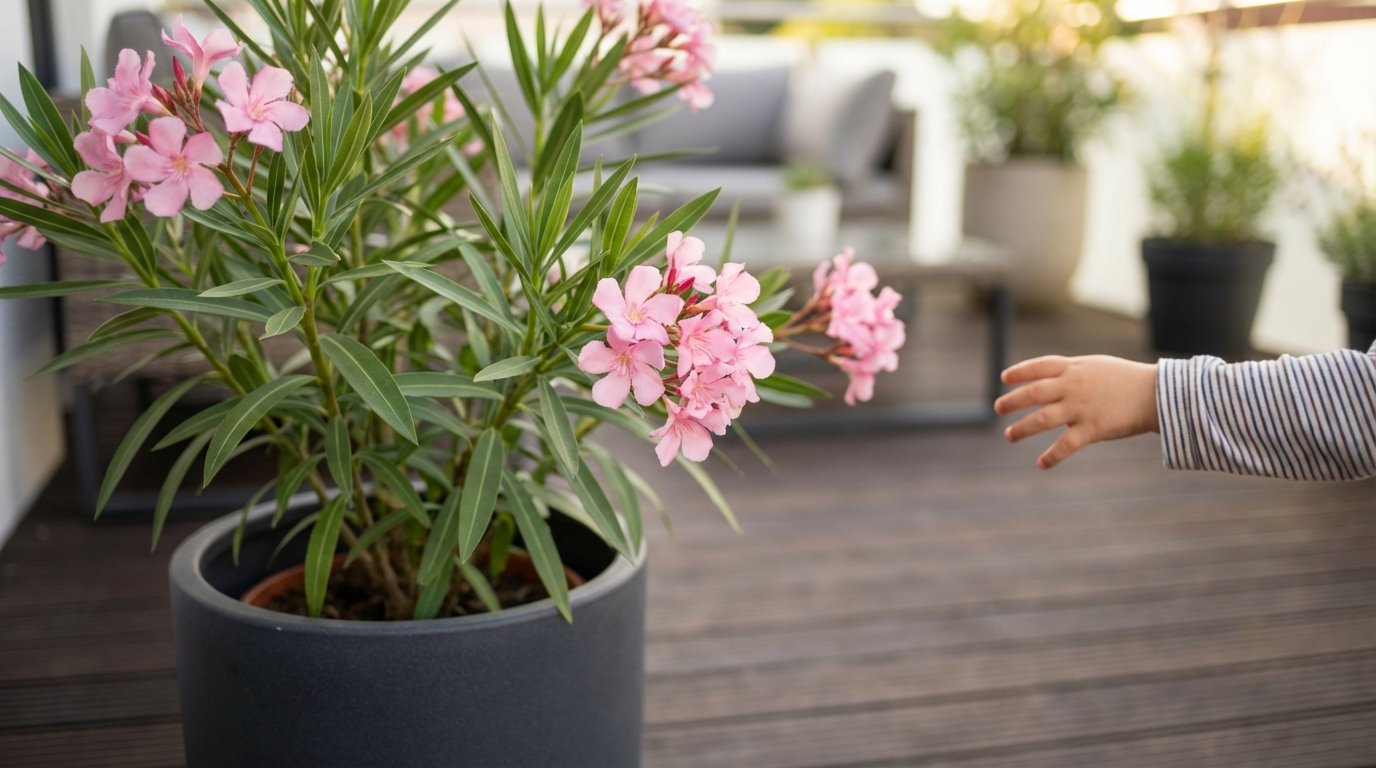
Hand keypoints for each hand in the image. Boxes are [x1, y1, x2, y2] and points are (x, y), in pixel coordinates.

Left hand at [993, 355, 1158, 468]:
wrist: (1156, 394)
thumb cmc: (1126, 379)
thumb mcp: (1096, 366)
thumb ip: (1072, 372)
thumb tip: (1048, 381)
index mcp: (1074, 368)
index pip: (1039, 366)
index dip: (1019, 372)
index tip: (1004, 378)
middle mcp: (1073, 386)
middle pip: (1033, 393)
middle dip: (1012, 401)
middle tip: (998, 407)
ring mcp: (1081, 408)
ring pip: (1042, 419)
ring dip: (1022, 429)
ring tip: (1009, 435)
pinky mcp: (1092, 429)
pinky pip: (1065, 445)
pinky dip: (1051, 456)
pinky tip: (1041, 464)